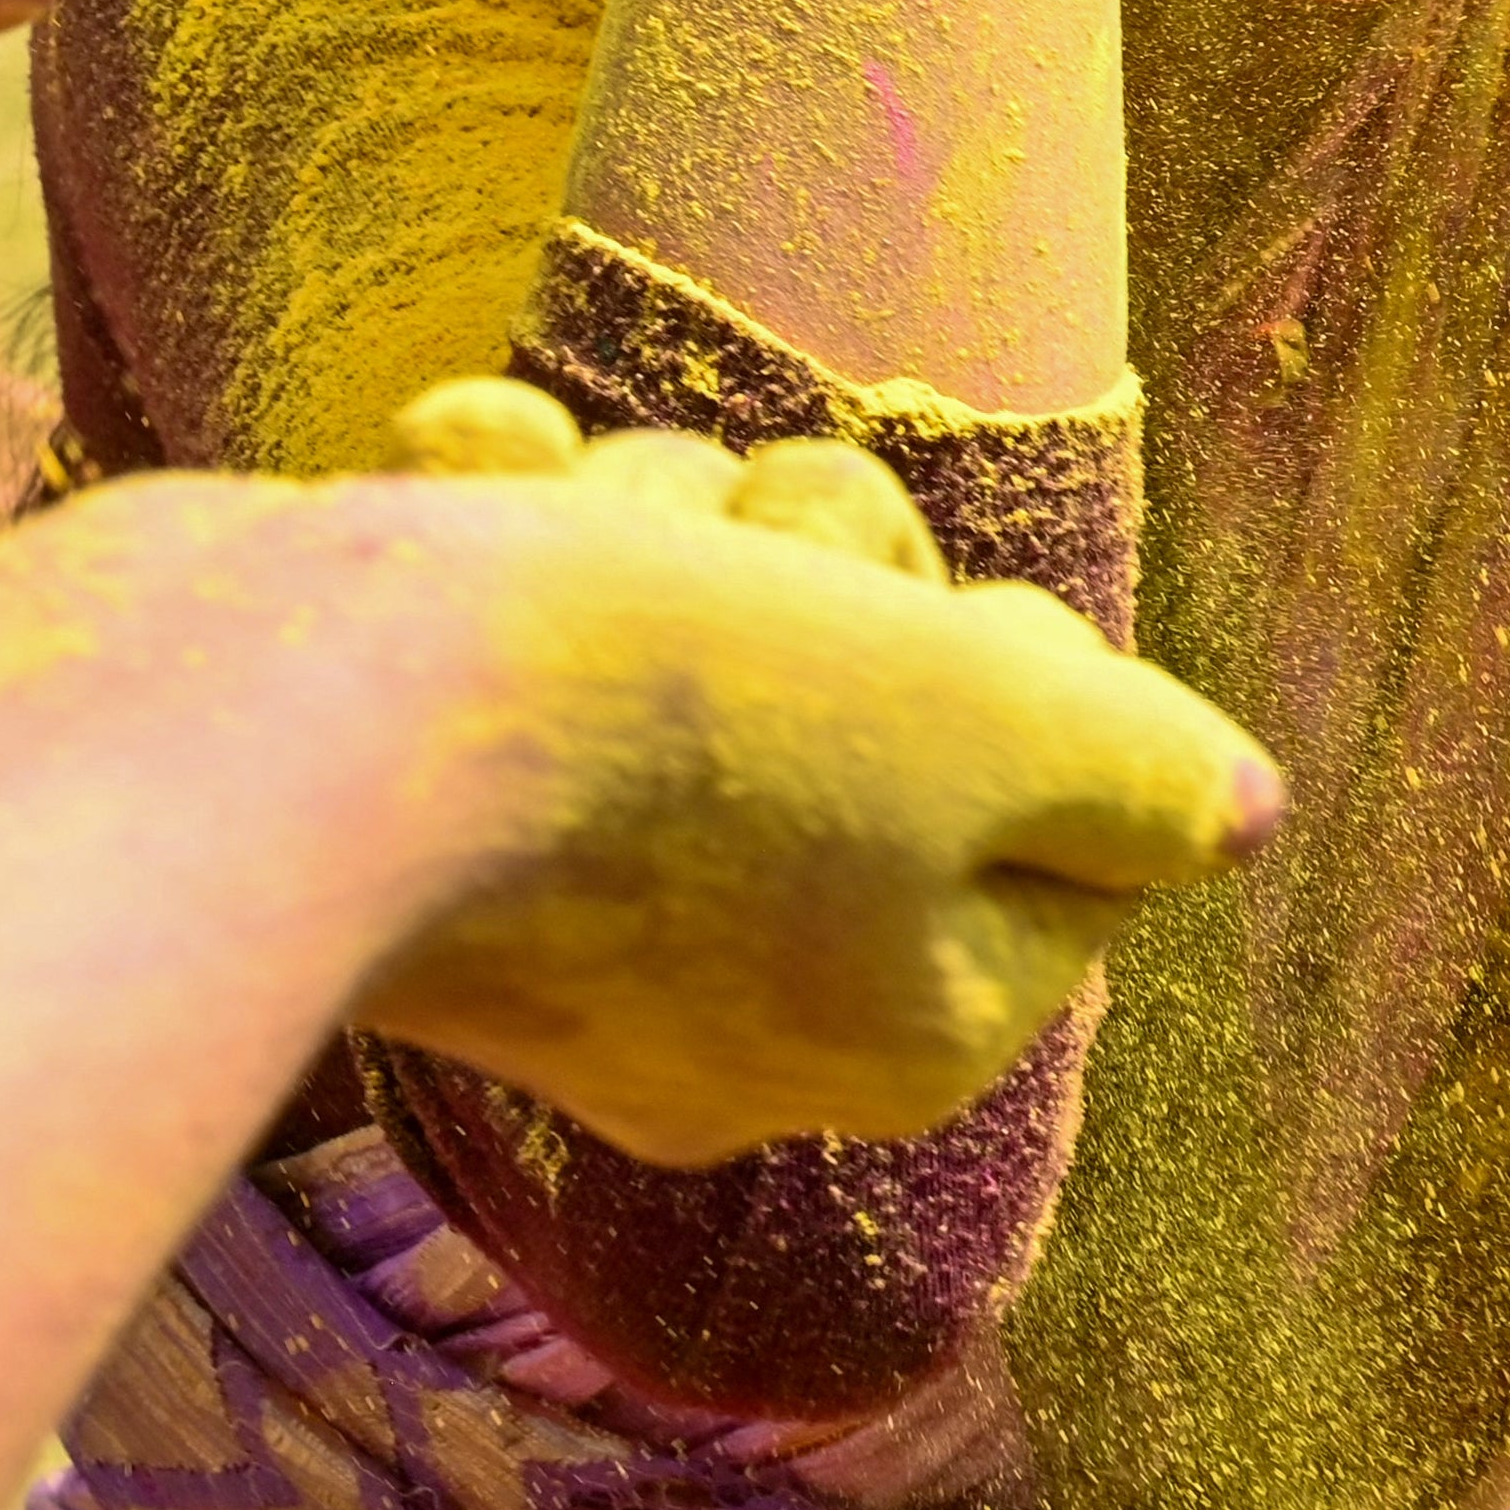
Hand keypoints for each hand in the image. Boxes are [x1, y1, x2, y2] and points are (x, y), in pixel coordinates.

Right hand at [345, 380, 1277, 1168]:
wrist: (269, 700)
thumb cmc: (672, 717)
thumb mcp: (989, 725)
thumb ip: (1137, 771)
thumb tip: (1240, 816)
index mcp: (896, 1030)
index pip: (1062, 826)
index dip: (1023, 672)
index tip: (953, 624)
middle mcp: (729, 999)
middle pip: (882, 691)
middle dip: (822, 562)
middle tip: (757, 569)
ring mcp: (550, 893)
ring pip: (698, 597)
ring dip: (651, 515)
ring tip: (562, 541)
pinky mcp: (401, 777)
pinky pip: (513, 582)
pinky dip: (498, 504)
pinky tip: (464, 479)